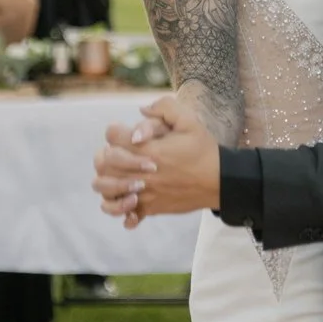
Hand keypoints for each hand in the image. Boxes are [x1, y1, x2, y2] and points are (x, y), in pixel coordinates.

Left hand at [92, 95, 221, 226]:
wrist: (220, 181)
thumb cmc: (203, 150)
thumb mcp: (189, 120)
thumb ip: (165, 107)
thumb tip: (142, 109)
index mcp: (149, 149)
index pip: (112, 136)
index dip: (115, 130)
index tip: (124, 132)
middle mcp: (142, 172)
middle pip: (103, 162)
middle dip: (106, 153)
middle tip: (118, 151)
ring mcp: (145, 192)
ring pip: (106, 189)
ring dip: (107, 179)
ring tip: (118, 174)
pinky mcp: (151, 208)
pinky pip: (125, 214)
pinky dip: (121, 209)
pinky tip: (127, 200)